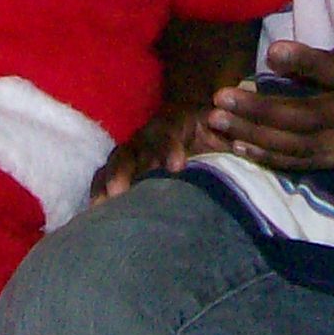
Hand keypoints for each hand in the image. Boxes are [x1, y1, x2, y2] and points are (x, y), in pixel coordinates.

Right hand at [91, 102, 225, 199]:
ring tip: (102, 205)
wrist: (202, 126)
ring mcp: (134, 150)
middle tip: (123, 190)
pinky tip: (94, 212)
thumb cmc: (218, 133)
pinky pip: (105, 176)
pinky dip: (99, 191)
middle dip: (129, 169)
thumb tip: (240, 140)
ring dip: (110, 182)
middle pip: (136, 148)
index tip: (176, 167)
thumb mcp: (227, 131)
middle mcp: (149, 134)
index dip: (169, 147)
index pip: (169, 132)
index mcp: (176, 122)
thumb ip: (232, 136)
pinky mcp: (124, 167)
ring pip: (117, 162)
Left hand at [205, 0, 333, 181]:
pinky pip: (311, 163)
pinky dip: (276, 158)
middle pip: (308, 116)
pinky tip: (245, 150)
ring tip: (218, 124)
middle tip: (219, 100)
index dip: (306, 64)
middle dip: (261, 109)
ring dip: (258, 135)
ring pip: (302, 144)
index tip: (271, 52)